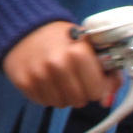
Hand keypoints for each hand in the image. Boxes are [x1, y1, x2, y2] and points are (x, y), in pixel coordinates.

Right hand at [1, 21, 117, 108]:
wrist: (27, 28)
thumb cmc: (63, 37)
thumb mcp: (90, 46)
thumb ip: (108, 73)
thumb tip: (106, 102)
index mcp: (78, 52)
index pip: (96, 91)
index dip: (95, 86)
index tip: (89, 78)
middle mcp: (57, 64)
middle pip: (79, 100)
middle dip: (80, 92)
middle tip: (73, 77)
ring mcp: (39, 74)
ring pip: (61, 104)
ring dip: (63, 95)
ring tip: (58, 77)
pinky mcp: (24, 81)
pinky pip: (44, 102)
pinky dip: (46, 94)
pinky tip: (45, 79)